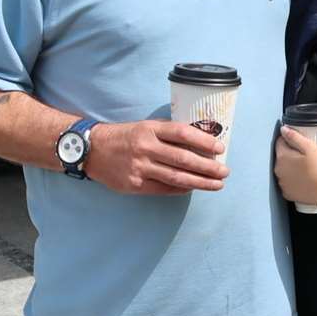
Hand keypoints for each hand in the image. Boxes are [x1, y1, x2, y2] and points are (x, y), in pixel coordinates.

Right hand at [85, 120, 228, 195]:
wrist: (92, 150)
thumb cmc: (125, 136)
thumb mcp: (145, 126)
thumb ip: (168, 133)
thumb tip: (200, 142)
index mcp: (149, 129)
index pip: (182, 133)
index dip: (204, 141)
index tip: (220, 148)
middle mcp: (145, 147)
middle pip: (183, 159)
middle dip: (208, 167)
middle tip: (225, 172)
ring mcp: (139, 168)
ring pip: (176, 177)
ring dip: (200, 182)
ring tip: (217, 184)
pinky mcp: (134, 184)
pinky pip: (164, 189)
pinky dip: (181, 189)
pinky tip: (193, 188)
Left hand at [274, 126, 316, 207]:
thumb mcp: (309, 147)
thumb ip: (294, 136)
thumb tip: (283, 130)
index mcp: (282, 157)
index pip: (280, 142)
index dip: (290, 140)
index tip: (301, 144)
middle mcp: (278, 171)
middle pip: (281, 157)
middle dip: (290, 155)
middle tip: (306, 157)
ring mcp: (282, 183)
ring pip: (284, 170)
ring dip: (291, 168)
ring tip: (307, 169)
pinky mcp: (288, 193)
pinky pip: (287, 183)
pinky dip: (293, 181)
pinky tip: (304, 179)